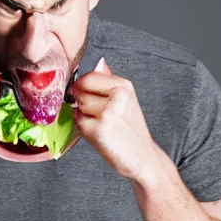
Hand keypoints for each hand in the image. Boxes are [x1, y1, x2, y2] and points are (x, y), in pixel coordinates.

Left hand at [68, 57, 157, 181]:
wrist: (143, 158)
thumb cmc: (129, 129)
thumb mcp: (124, 99)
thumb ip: (108, 81)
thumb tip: (98, 62)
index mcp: (123, 85)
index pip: (87, 77)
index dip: (82, 87)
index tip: (90, 97)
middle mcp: (118, 96)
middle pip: (79, 89)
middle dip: (82, 101)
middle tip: (100, 114)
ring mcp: (108, 112)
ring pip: (77, 105)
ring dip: (83, 115)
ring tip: (101, 124)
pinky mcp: (98, 129)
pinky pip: (78, 121)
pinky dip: (83, 128)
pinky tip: (99, 133)